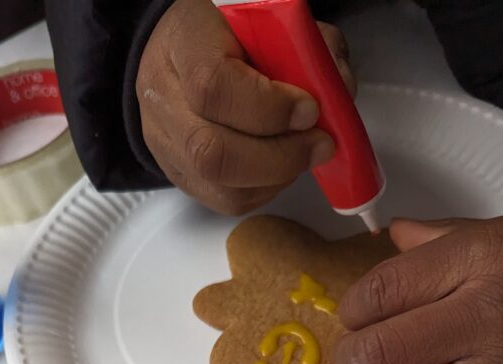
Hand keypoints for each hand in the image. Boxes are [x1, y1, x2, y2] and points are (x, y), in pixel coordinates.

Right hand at [136, 0, 353, 214]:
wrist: (175, 59)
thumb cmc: (226, 39)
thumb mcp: (267, 24)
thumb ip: (305, 49)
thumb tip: (337, 92)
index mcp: (183, 44)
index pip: (213, 86)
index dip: (268, 107)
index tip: (309, 109)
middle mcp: (164, 101)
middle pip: (212, 152)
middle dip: (280, 156)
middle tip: (319, 144)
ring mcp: (168, 147)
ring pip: (221, 187)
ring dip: (277, 177)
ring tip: (303, 154)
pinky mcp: (182, 179)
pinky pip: (228, 201)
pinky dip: (266, 189)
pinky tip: (280, 167)